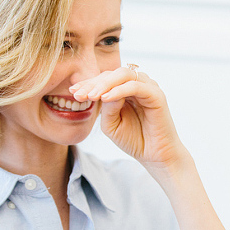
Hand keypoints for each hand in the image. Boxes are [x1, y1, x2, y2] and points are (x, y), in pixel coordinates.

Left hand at [70, 65, 187, 169]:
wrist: (155, 156)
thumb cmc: (134, 139)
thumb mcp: (111, 124)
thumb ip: (106, 108)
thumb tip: (103, 92)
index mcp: (125, 89)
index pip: (105, 79)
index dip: (88, 83)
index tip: (72, 92)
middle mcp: (137, 84)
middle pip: (112, 73)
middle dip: (93, 83)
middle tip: (78, 94)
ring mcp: (148, 87)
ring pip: (124, 74)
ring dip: (105, 84)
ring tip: (91, 96)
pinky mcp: (156, 95)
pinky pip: (136, 86)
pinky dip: (119, 90)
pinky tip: (106, 98)